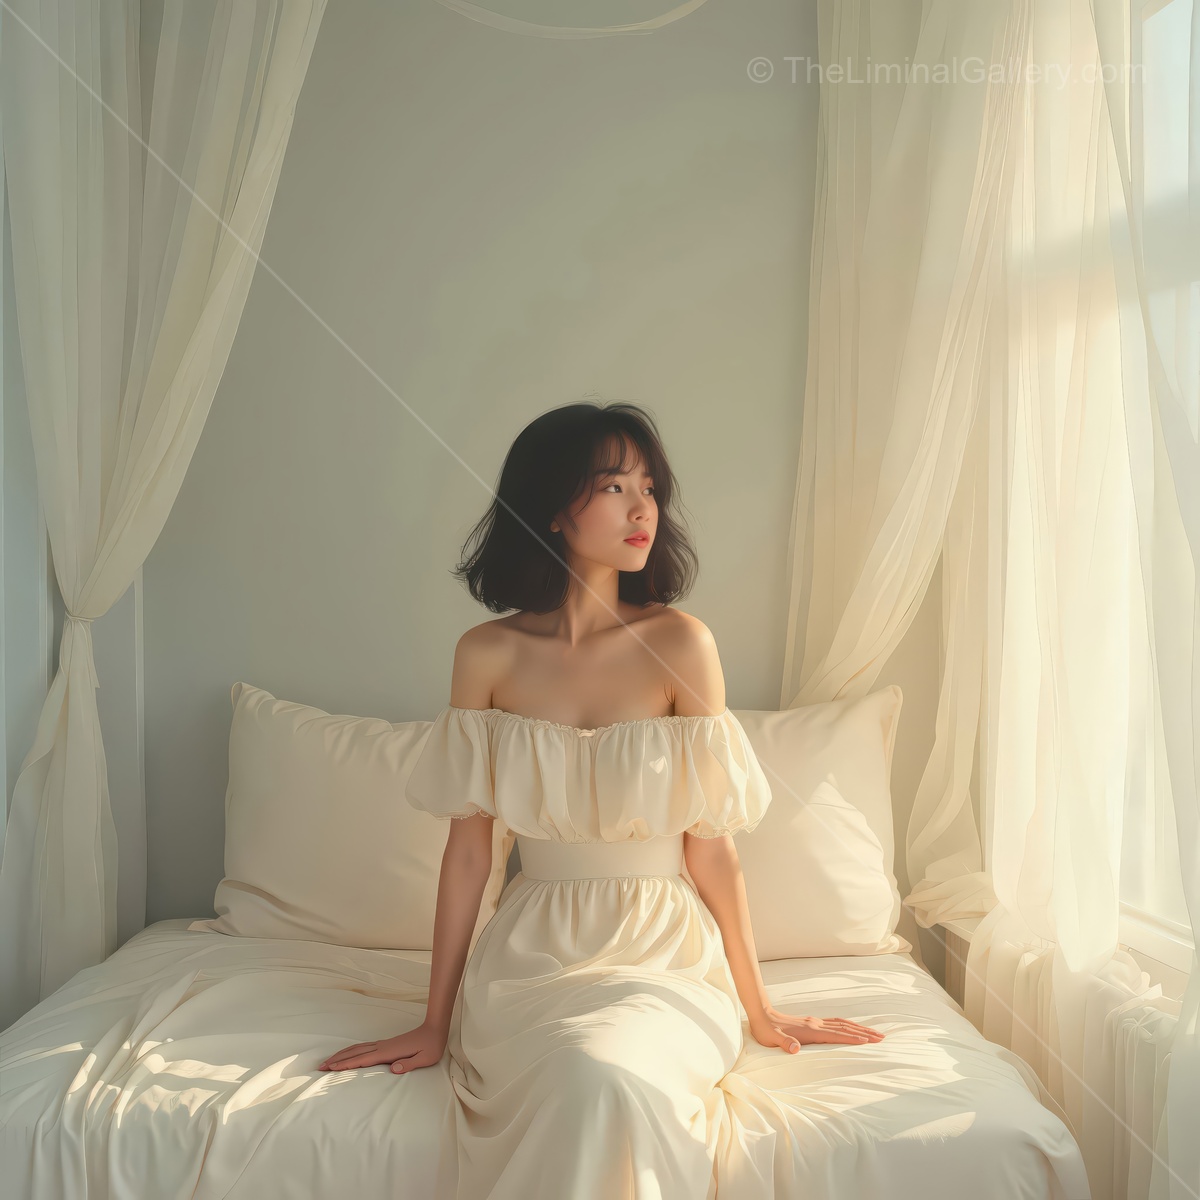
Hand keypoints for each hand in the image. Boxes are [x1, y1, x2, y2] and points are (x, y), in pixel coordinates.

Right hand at [317, 1021, 446, 1073]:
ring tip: (329, 1061)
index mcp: (388, 1052)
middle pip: (355, 1053)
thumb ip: (409, 1064)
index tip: (331, 1067)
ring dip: (342, 1054)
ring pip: (358, 1048)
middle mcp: (382, 1047)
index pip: (363, 1059)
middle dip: (338, 1059)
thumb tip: (393, 1069)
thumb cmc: (431, 1046)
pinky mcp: (386, 1044)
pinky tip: (349, 1054)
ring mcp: (383, 1044)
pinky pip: (364, 1048)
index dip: (346, 1064)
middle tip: (321, 1066)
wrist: (434, 1029)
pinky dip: (352, 1051)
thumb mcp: (424, 1058)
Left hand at [749, 1006, 885, 1053]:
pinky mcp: (813, 1022)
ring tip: (874, 1033)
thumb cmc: (767, 1031)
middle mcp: (816, 1024)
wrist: (762, 1015)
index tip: (869, 1042)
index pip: (836, 1036)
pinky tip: (852, 1029)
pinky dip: (848, 1026)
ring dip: (859, 1028)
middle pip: (845, 1028)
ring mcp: (815, 1022)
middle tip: (882, 1037)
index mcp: (810, 1031)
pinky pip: (836, 1023)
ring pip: (843, 1024)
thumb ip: (785, 1044)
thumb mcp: (773, 1040)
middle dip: (864, 1033)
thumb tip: (794, 1049)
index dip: (852, 1039)